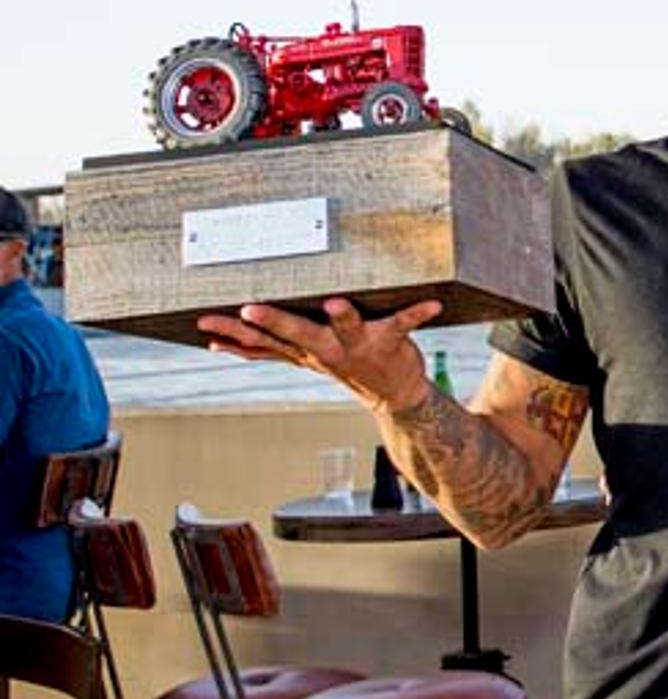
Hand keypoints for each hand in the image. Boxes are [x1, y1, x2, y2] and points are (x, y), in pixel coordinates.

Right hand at [198, 298, 442, 411]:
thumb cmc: (346, 364)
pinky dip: (418, 312)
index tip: (204, 321)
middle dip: (273, 322)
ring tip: (334, 303)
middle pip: (295, 335)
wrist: (396, 395)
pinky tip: (432, 303)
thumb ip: (264, 349)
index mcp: (303, 350)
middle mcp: (327, 350)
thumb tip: (218, 344)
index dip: (233, 332)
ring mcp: (359, 346)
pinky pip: (404, 324)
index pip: (261, 342)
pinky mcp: (390, 341)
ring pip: (346, 330)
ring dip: (342, 317)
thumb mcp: (301, 357)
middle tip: (249, 309)